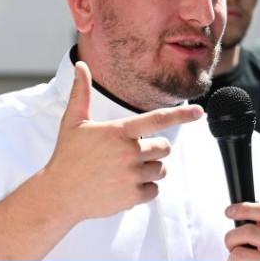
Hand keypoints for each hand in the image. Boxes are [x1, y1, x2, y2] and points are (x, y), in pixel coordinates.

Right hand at [43, 61, 202, 224]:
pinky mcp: (133, 196)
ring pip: (161, 170)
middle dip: (154, 149)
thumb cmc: (67, 156)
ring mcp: (132, 176)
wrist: (59, 194)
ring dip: (150, 170)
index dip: (182, 114)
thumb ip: (81, 92)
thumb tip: (80, 64)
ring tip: (125, 171)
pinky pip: (154, 191)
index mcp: (119, 131)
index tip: (200, 112)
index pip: (158, 119)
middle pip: (165, 147)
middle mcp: (129, 152)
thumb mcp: (73, 121)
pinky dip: (144, 189)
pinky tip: (124, 186)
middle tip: (132, 154)